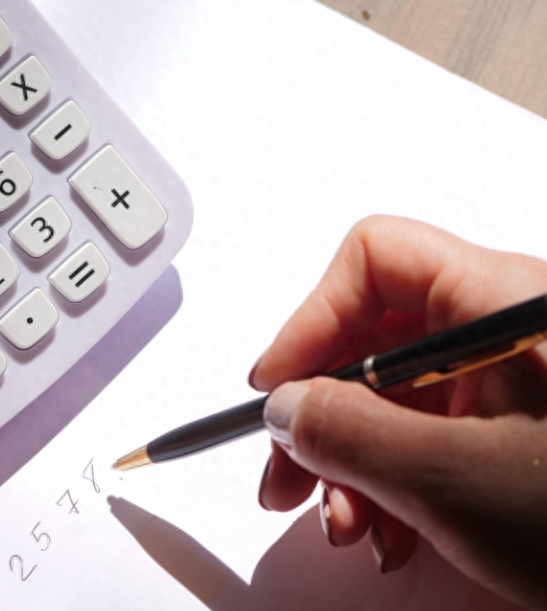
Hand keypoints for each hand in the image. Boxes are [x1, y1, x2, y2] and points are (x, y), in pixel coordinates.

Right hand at [251, 216, 546, 608]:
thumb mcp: (456, 479)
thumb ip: (349, 433)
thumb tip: (282, 406)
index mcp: (501, 304)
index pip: (374, 259)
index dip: (311, 319)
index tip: (277, 389)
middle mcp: (504, 330)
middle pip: (372, 337)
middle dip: (320, 415)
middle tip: (286, 478)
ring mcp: (513, 383)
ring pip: (394, 397)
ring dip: (351, 464)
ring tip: (346, 526)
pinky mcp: (516, 429)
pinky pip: (428, 435)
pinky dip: (394, 484)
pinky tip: (392, 533)